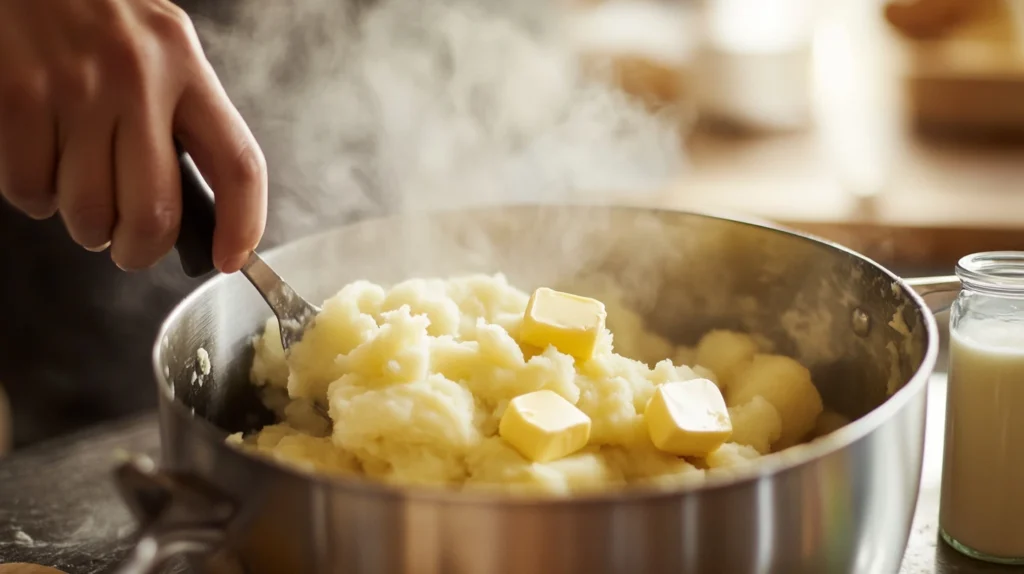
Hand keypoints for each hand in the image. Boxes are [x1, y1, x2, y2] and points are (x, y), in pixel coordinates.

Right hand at [0, 0, 266, 272]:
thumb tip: (194, 206)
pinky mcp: (19, 95)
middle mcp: (139, 78)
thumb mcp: (162, 48)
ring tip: (82, 197)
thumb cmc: (100, 14)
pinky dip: (34, 197)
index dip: (244, 225)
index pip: (239, 164)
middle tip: (128, 246)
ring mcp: (77, 88)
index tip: (233, 258)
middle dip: (140, 251)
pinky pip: (30, 188)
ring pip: (89, 212)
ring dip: (85, 227)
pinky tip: (43, 166)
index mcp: (187, 67)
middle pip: (156, 212)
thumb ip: (182, 113)